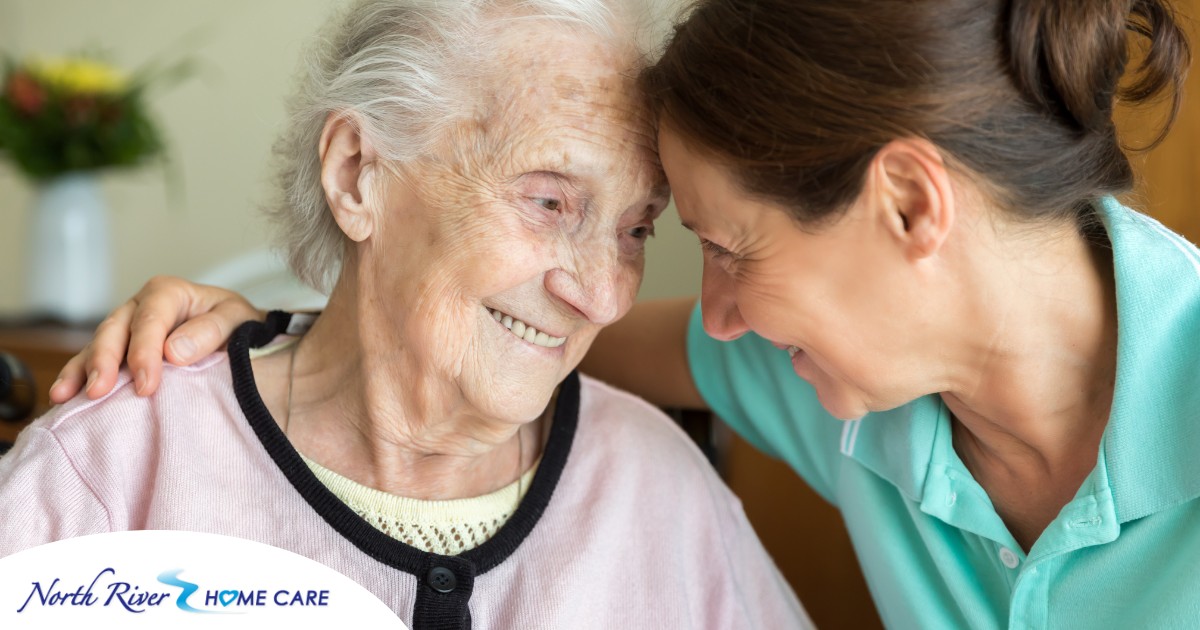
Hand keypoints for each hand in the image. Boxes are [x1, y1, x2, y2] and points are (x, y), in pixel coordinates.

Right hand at [50, 276, 263, 402]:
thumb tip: (174, 352)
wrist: (239, 335)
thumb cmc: (238, 325)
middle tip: (99, 392)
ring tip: (67, 396)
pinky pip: (93, 361)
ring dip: (82, 370)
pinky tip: (64, 396)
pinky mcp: (120, 350)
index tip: (147, 386)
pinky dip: (77, 377)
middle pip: (115, 330)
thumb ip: (210, 331)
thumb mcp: (237, 320)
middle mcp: (140, 307)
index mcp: (168, 293)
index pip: (150, 321)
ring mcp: (126, 328)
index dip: (145, 353)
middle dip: (105, 361)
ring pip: (98, 345)